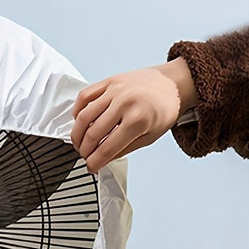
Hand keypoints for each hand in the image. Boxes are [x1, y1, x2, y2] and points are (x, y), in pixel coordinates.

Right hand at [71, 58, 197, 172]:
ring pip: (84, 116)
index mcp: (138, 120)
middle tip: (84, 155)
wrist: (171, 84)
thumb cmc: (163, 109)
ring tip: (78, 142)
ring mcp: (114, 90)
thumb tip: (103, 158)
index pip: (108, 148)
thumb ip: (125, 149)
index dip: (95, 161)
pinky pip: (84, 96)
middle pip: (93, 134)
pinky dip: (77, 111)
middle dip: (85, 150)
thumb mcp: (150, 137)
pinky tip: (79, 121)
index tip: (91, 167)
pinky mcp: (108, 81)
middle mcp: (124, 103)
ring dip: (77, 133)